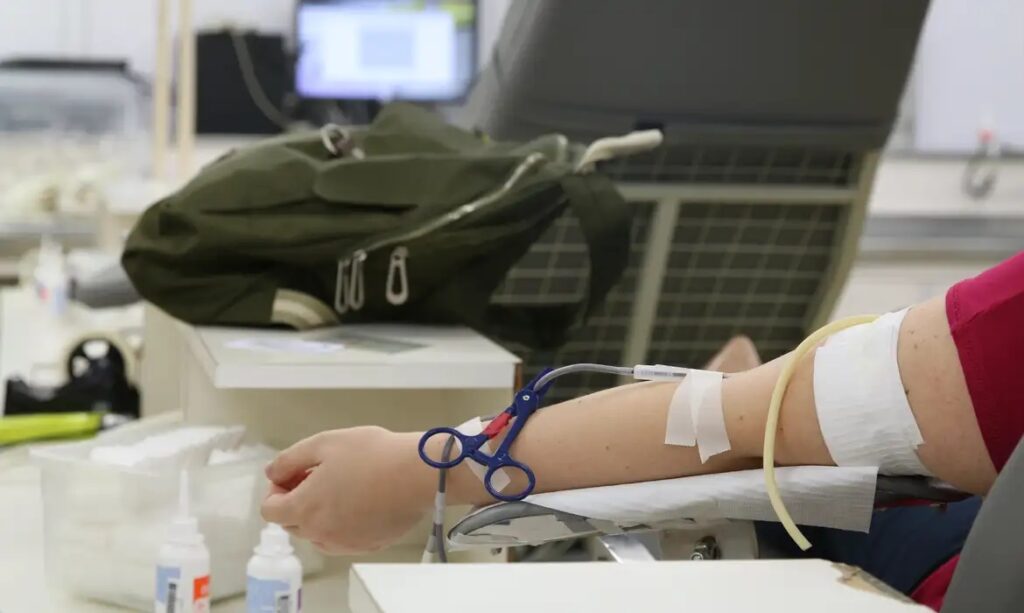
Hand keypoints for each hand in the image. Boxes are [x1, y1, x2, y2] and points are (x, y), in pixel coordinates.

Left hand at [261, 427, 431, 554]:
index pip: (270, 510)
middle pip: (292, 523)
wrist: (418, 474)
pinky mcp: (367, 545)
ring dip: (318, 514)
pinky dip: (340, 523)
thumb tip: (271, 473)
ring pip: (316, 533)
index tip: (294, 474)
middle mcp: (320, 532)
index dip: (276, 490)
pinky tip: (359, 500)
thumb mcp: (324, 443)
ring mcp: (344, 542)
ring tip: (340, 487)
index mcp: (305, 507)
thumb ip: (288, 459)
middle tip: (319, 475)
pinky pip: (341, 538)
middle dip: (297, 500)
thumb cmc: (373, 454)